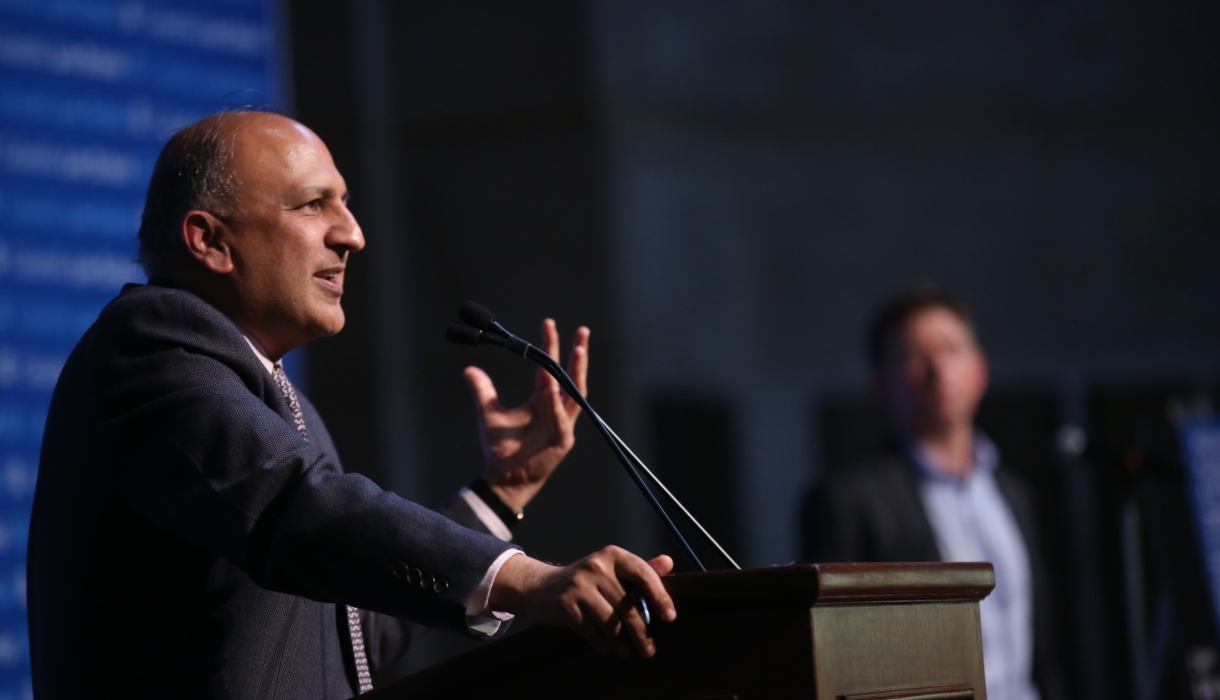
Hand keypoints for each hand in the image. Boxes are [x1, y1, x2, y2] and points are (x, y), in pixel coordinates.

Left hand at [464, 319, 589, 511]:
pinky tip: (550, 389)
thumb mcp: (489, 413)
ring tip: (577, 349)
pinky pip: (561, 420)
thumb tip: (469, 369)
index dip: (550, 347)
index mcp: (543, 401)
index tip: (548, 324)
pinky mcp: (561, 441)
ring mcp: (562, 425)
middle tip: (582, 331)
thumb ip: (483, 391)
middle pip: (571, 377)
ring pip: (574, 394)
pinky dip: (556, 405)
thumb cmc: (501, 448)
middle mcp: (557, 409)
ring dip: (576, 372)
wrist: (504, 477)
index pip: (549, 369)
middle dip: (578, 354)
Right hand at [489, 547, 676, 657]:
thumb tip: (669, 563)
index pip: (643, 574)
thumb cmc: (585, 580)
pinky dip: (602, 644)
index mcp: (613, 555)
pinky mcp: (565, 604)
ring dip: (621, 642)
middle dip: (641, 632)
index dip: (659, 596)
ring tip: (627, 651)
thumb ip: (641, 568)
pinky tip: (607, 649)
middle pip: (627, 605)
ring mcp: (579, 585)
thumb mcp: (612, 568)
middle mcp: (596, 566)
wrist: (541, 586)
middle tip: (649, 649)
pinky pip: (591, 631)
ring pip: (610, 622)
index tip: (670, 617)